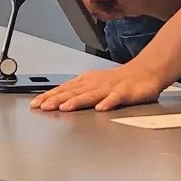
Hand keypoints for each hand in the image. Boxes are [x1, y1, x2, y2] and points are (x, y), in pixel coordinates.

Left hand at [33, 63, 171, 113]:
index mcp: (86, 82)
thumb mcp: (95, 85)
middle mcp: (95, 83)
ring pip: (90, 95)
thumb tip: (57, 100)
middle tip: (42, 106)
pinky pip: (115, 98)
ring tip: (64, 107)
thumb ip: (78, 93)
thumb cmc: (119, 81)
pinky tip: (100, 108)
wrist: (146, 72)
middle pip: (73, 92)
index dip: (49, 96)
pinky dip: (107, 102)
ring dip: (77, 101)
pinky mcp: (125, 93)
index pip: (64, 89)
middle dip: (57, 99)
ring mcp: (110, 88)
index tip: (35, 104)